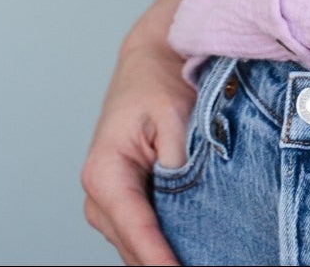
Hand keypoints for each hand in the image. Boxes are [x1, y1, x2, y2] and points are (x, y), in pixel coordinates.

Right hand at [81, 33, 194, 265]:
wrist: (149, 62)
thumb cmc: (158, 83)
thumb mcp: (174, 114)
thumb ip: (177, 162)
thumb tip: (186, 205)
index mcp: (105, 172)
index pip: (137, 229)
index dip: (160, 259)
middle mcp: (99, 195)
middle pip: (133, 248)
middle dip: (164, 263)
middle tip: (210, 263)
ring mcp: (108, 204)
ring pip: (136, 248)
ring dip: (163, 257)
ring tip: (204, 257)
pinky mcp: (123, 204)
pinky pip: (142, 236)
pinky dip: (161, 246)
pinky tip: (192, 251)